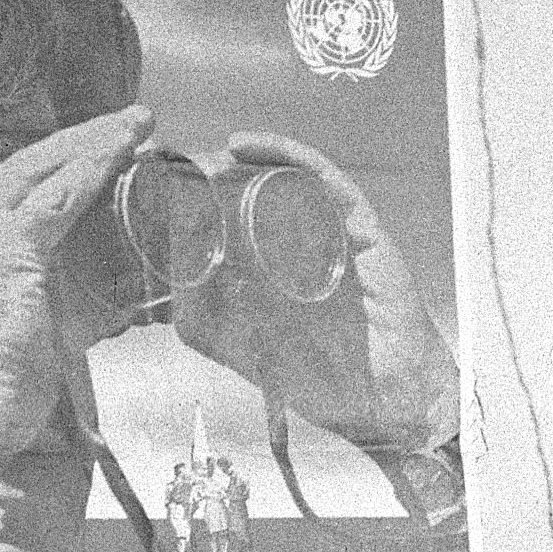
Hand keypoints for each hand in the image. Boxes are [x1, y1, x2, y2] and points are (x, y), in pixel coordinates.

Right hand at [0, 104, 153, 490]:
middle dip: (80, 140)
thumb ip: (43, 300)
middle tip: (129, 121)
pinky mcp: (2, 246)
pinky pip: (58, 195)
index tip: (94, 150)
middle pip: (25, 166)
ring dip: (94, 143)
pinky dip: (94, 169)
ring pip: (43, 169)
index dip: (55, 165)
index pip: (8, 186)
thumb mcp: (13, 328)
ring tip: (137, 125)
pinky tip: (124, 152)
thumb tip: (95, 303)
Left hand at [171, 132, 455, 458]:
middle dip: (217, 173)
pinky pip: (327, 179)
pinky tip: (245, 146)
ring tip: (206, 153)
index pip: (243, 218)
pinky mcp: (366, 231)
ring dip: (246, 157)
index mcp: (287, 270)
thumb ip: (214, 326)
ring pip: (290, 177)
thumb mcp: (253, 351)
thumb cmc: (334, 383)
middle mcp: (314, 245)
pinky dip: (287, 154)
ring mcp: (342, 235)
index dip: (203, 197)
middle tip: (175, 167)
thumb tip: (170, 295)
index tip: (161, 187)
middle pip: (261, 191)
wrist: (391, 405)